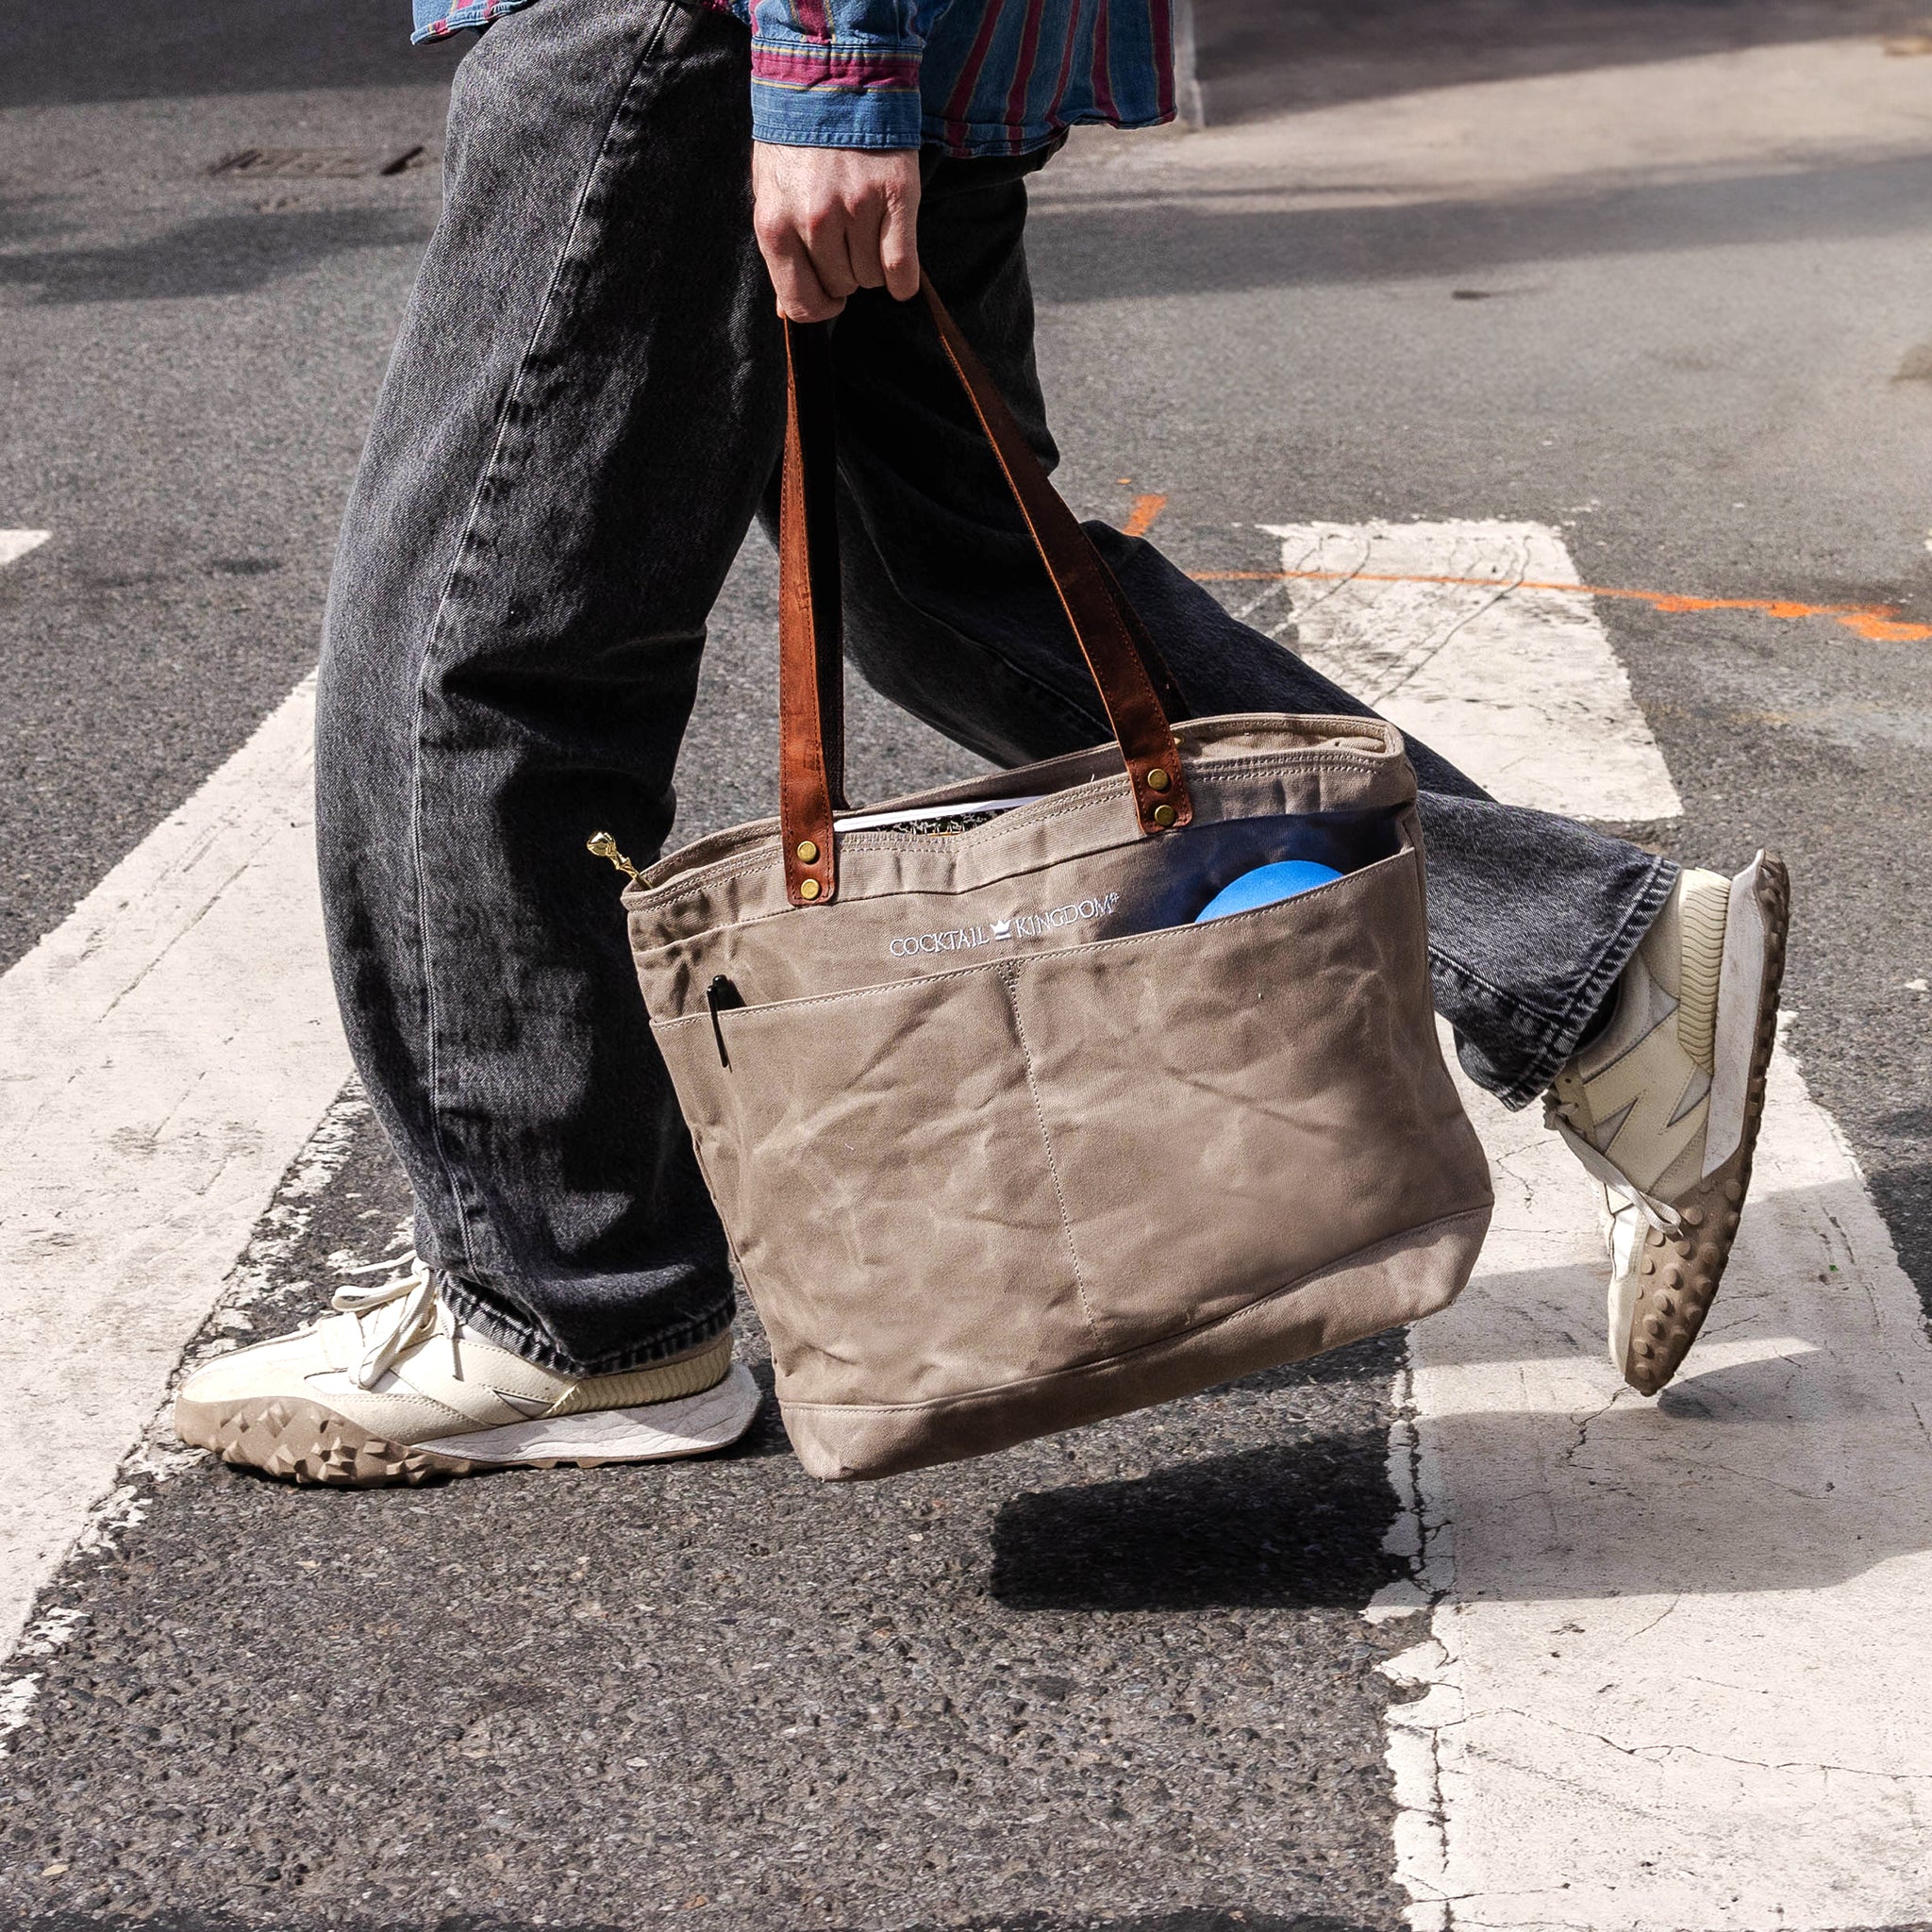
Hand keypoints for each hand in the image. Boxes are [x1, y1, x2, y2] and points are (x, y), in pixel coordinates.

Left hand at [751, 143, 921, 322]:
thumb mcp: (771, 194)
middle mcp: (814, 221)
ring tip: (865, 229)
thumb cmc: (796, 143)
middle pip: (842, 287)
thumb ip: (781, 253)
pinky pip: (902, 267)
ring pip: (872, 278)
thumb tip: (785, 310)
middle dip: (845, 273)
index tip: (827, 293)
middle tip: (846, 240)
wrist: (832, 78)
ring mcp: (856, 208)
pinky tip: (899, 273)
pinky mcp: (894, 196)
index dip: (818, 305)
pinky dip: (903, 279)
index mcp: (775, 225)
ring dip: (872, 264)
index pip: (800, 304)